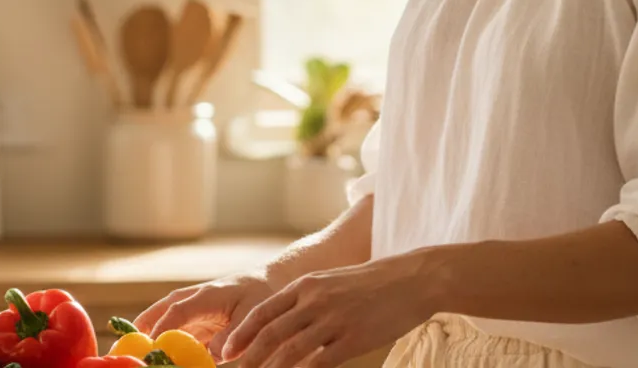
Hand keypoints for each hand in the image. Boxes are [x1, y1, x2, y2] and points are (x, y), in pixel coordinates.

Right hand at [134, 272, 276, 360]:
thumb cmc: (260, 295)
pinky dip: (160, 339)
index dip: (162, 329)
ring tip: (128, 348)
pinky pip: (173, 329)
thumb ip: (235, 334)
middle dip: (141, 326)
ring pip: (162, 318)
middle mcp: (193, 299)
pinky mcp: (194, 320)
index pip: (177, 311)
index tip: (151, 346)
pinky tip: (153, 353)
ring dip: (146, 332)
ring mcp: (191, 309)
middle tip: (122, 342)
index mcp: (207, 295)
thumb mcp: (253, 313)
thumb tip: (217, 353)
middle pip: (161, 311)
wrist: (266, 282)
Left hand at [222, 253, 439, 367]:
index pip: (263, 313)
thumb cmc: (370, 284)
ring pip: (290, 351)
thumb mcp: (331, 283)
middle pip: (270, 334)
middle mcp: (314, 301)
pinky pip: (321, 362)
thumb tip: (280, 324)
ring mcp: (334, 319)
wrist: (412, 278)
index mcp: (306, 286)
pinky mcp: (354, 338)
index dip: (241, 335)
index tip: (226, 353)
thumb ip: (305, 301)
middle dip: (247, 359)